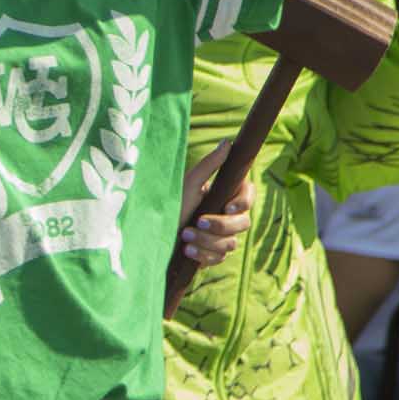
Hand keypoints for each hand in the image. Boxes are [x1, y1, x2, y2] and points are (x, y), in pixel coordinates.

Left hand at [177, 139, 254, 268]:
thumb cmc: (169, 205)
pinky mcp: (213, 254)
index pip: (249, 196)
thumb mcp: (188, 185)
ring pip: (231, 243)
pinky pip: (220, 258)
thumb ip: (209, 165)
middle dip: (220, 226)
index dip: (243, 203)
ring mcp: (221, 236)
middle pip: (244, 223)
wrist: (149, 235)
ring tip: (184, 237)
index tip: (227, 207)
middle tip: (198, 223)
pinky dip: (203, 255)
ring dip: (207, 241)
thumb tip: (228, 141)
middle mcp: (225, 216)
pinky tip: (187, 251)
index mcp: (223, 195)